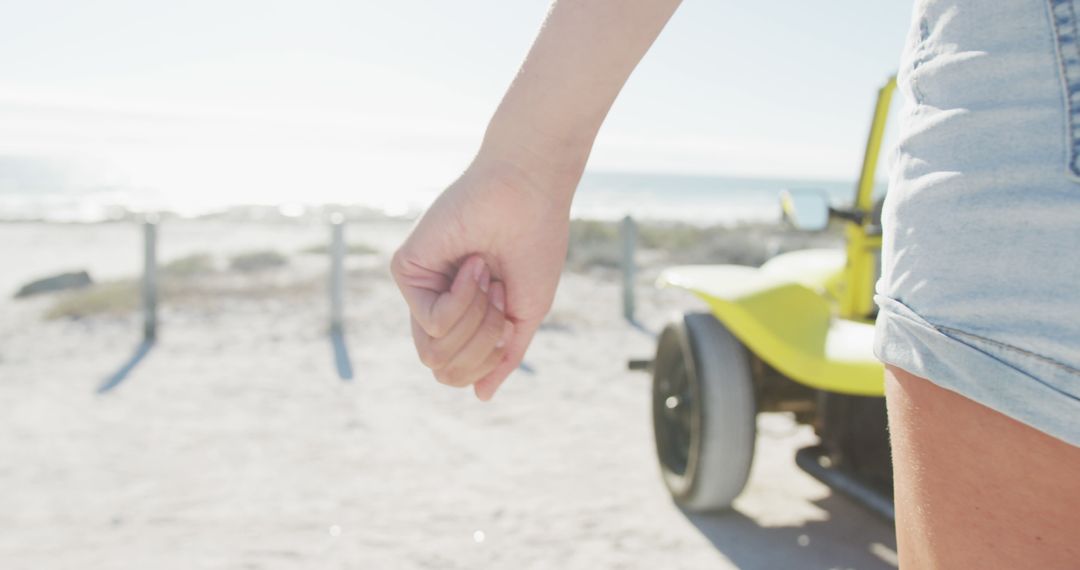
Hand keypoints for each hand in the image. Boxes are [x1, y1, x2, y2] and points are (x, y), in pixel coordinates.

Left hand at [391, 157, 573, 399]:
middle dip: (484, 342)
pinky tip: (475, 264)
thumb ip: (503, 355)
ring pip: (434, 352)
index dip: (489, 358)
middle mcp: (434, 303)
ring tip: (489, 277)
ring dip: (477, 322)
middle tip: (500, 294)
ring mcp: (418, 287)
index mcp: (462, 315)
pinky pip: (434, 321)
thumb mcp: (525, 313)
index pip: (456, 373)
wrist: (528, 193)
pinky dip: (464, 299)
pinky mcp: (405, 269)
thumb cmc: (534, 245)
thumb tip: (480, 396)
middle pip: (442, 368)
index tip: (510, 311)